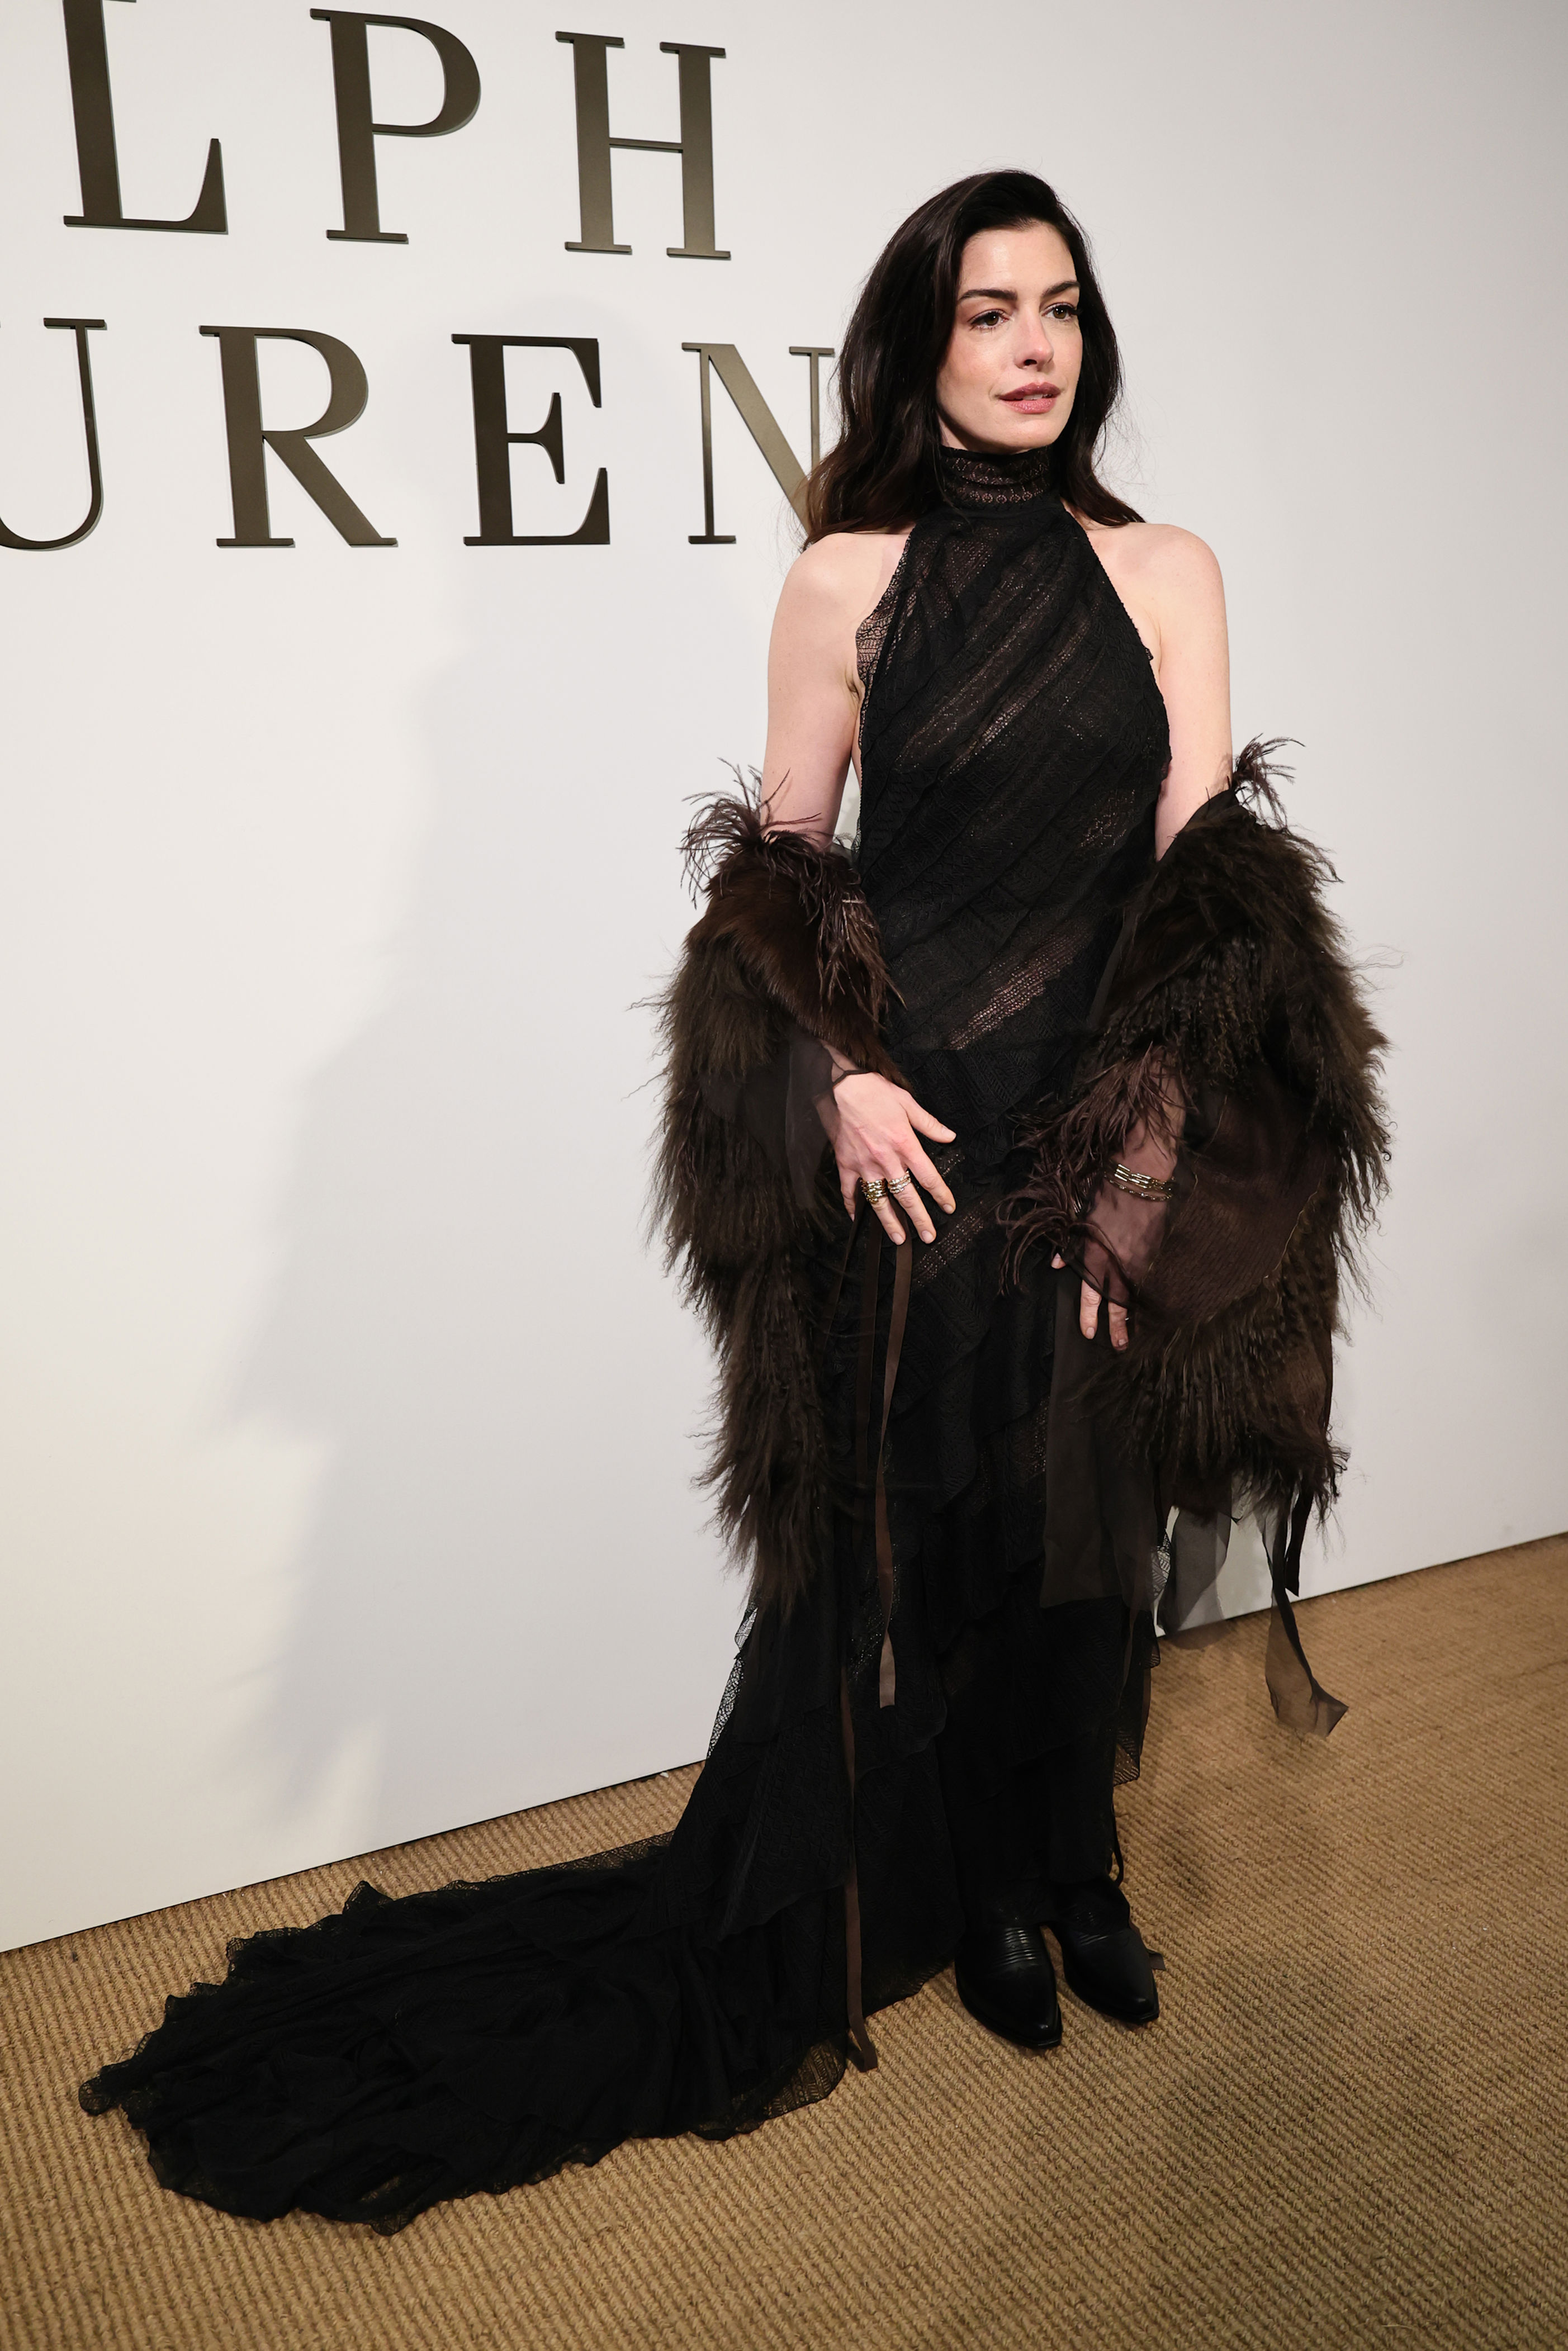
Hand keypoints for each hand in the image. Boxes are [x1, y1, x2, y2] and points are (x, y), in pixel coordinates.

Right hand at [821, 1072, 955, 1243]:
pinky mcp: (845, 1164)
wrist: (840, 1085)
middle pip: (906, 1196)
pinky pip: (849, 1191)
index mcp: (905, 1144)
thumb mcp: (908, 1103)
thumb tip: (949, 1136)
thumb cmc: (874, 1091)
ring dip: (889, 1222)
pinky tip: (857, 1217)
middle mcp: (886, 1160)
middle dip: (919, 1219)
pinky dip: (852, 1205)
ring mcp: (864, 1165)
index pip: (928, 1177)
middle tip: (928, 1236)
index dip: (941, 1195)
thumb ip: (929, 1124)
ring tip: (899, 1239)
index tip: (949, 1207)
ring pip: (879, 1201)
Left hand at [1052, 1110, 1177, 1350]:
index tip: (1090, 1333)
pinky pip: (1150, 1273)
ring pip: (1136, 1288)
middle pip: (1118, 1299)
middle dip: (1117, 1324)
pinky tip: (1145, 1297)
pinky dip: (1145, 1287)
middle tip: (1116, 1346)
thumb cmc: (1109, 1184)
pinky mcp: (1159, 1244)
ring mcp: (1144, 1253)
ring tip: (1130, 1330)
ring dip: (1132, 1310)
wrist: (1145, 1166)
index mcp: (1099, 1250)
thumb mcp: (1082, 1212)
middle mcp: (1122, 1257)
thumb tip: (1059, 1264)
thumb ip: (1071, 1242)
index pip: (1092, 1291)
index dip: (1090, 1313)